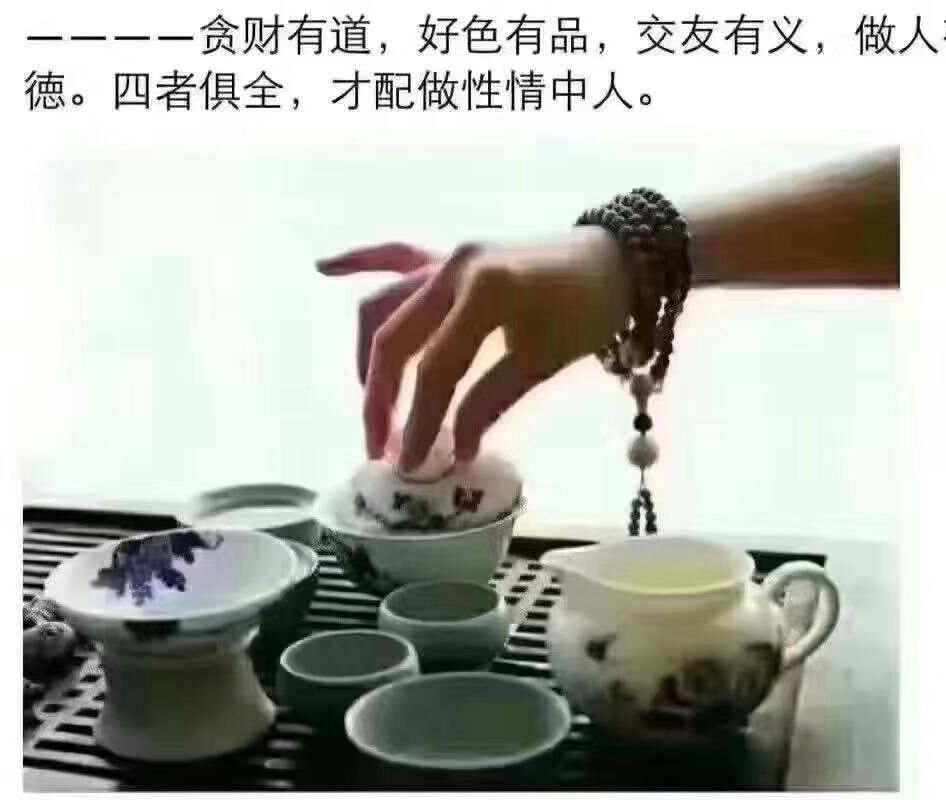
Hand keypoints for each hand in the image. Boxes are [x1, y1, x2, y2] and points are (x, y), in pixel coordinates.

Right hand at [318, 228, 629, 471]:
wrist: (622, 257)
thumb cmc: (592, 308)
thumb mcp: (544, 360)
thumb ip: (491, 400)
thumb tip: (452, 448)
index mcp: (483, 292)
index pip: (436, 369)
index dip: (421, 420)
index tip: (412, 463)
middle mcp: (454, 268)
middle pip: (394, 338)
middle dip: (381, 397)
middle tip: (381, 447)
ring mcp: (449, 257)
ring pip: (385, 304)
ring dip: (369, 354)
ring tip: (370, 401)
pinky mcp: (451, 256)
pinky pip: (397, 255)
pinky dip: (360, 259)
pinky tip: (323, 266)